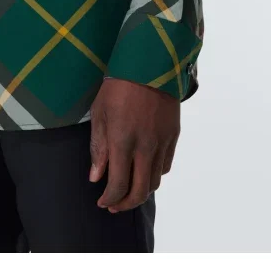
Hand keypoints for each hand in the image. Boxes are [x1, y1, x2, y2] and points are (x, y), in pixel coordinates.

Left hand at [89, 77, 179, 211]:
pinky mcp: (173, 135)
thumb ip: (99, 148)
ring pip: (155, 181)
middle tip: (114, 205)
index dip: (109, 198)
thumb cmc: (118, 87)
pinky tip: (144, 170)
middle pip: (140, 190)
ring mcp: (162, 142)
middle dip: (125, 203)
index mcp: (123, 141)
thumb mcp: (100, 114)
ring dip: (141, 191)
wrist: (150, 65)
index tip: (102, 201)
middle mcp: (145, 147)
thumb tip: (97, 177)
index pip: (118, 184)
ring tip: (129, 190)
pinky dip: (154, 174)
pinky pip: (166, 165)